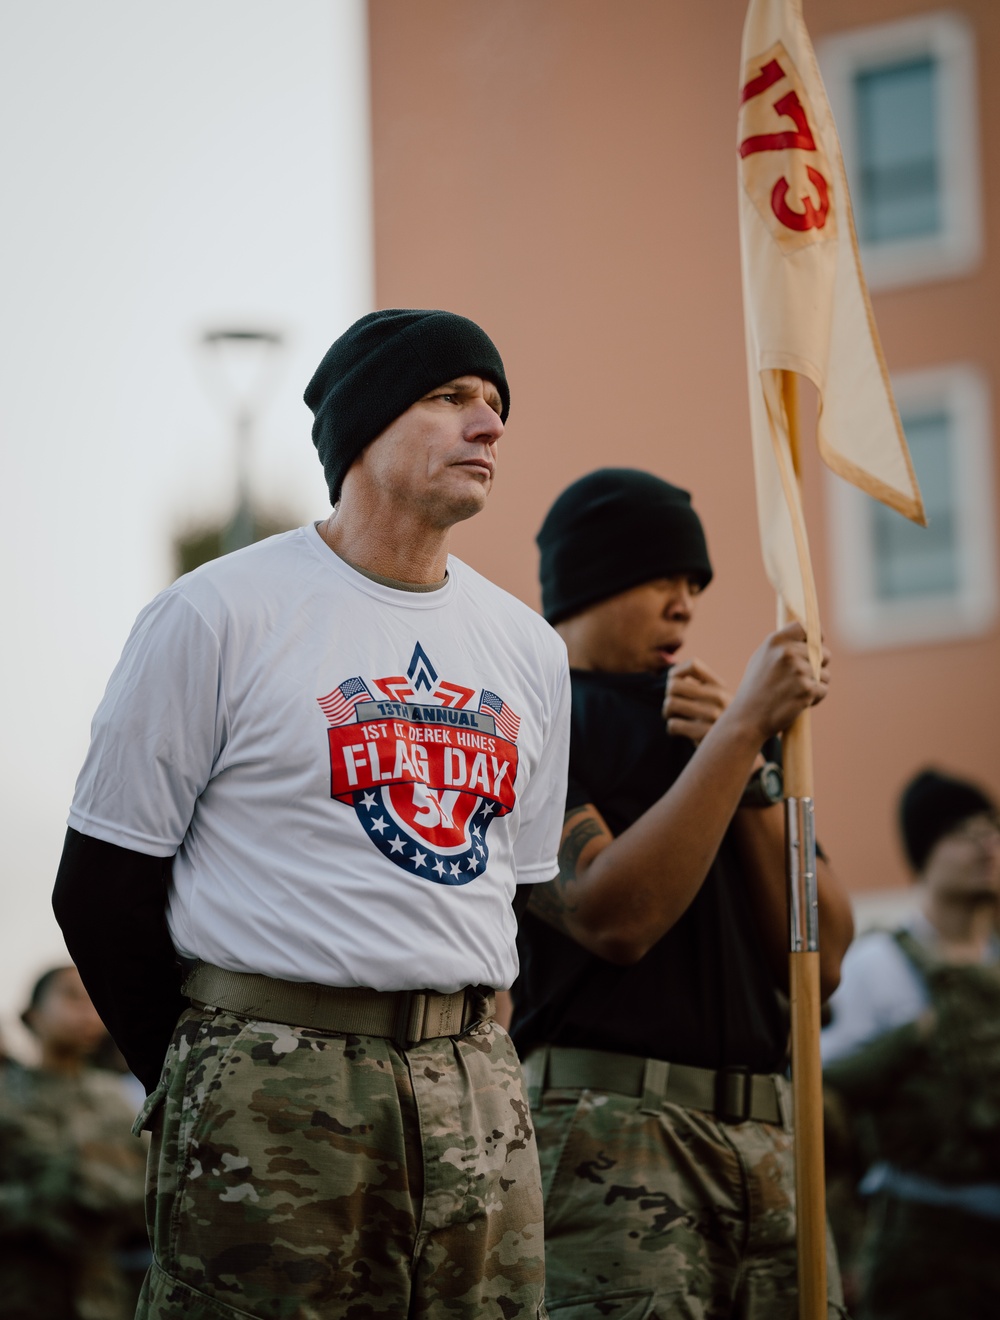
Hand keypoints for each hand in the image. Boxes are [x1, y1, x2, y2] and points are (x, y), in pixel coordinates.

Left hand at [662, 658, 732, 744]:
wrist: (738, 746)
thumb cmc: (719, 720)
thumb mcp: (716, 698)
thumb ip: (699, 684)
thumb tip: (670, 674)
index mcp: (719, 685)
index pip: (692, 664)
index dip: (676, 673)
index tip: (676, 684)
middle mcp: (718, 697)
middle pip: (674, 685)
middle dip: (668, 695)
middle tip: (672, 705)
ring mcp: (713, 716)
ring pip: (671, 703)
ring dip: (667, 712)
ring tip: (673, 717)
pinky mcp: (705, 735)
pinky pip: (674, 724)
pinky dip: (671, 728)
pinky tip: (677, 731)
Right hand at [727, 623, 829, 741]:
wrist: (748, 718)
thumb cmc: (755, 689)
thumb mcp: (762, 659)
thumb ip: (783, 646)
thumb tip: (808, 636)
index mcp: (776, 641)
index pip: (806, 628)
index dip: (816, 636)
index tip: (819, 643)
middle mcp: (787, 653)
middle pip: (823, 653)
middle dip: (819, 666)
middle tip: (802, 678)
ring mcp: (798, 670)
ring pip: (825, 674)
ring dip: (816, 684)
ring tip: (795, 693)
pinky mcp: (806, 689)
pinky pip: (823, 690)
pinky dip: (815, 698)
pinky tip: (798, 703)